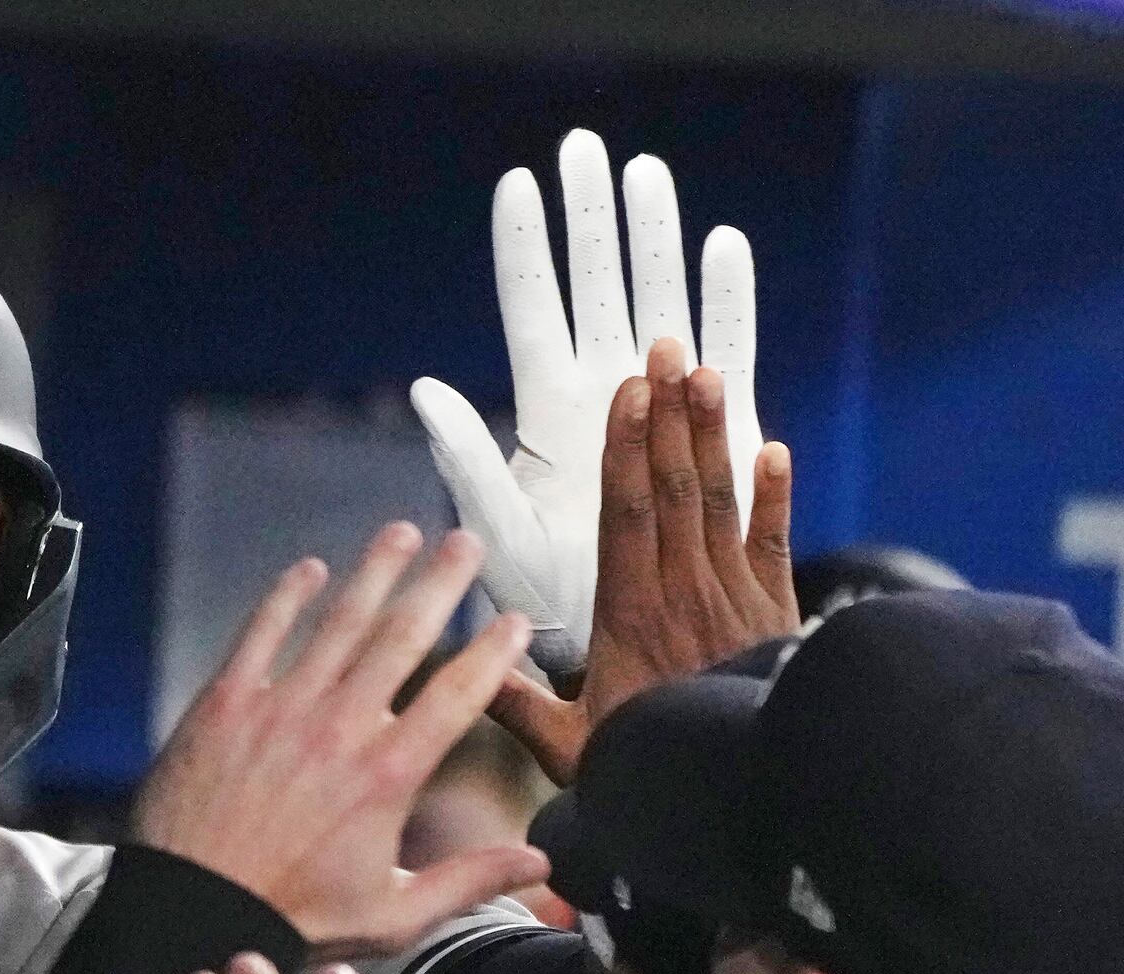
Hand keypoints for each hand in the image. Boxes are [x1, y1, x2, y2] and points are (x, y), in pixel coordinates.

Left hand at [130, 523, 547, 958]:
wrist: (191, 912)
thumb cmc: (292, 918)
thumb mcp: (394, 913)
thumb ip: (470, 880)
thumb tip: (544, 864)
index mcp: (389, 774)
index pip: (459, 694)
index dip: (493, 651)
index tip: (516, 620)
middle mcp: (341, 727)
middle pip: (404, 636)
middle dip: (441, 582)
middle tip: (467, 543)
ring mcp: (281, 709)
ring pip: (338, 622)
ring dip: (374, 572)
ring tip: (402, 533)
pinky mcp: (225, 705)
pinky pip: (261, 634)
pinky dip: (285, 597)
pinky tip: (308, 569)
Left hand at [410, 130, 758, 678]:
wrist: (633, 649)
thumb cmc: (553, 603)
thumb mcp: (499, 534)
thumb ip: (465, 463)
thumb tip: (421, 392)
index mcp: (549, 414)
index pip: (531, 313)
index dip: (525, 249)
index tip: (519, 184)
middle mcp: (604, 395)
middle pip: (596, 287)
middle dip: (592, 219)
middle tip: (588, 149)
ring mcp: (662, 403)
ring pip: (660, 300)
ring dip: (657, 240)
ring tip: (651, 175)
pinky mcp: (718, 424)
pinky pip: (727, 349)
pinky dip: (726, 301)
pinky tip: (725, 245)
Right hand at [489, 339, 796, 783]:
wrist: (745, 795)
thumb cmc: (648, 770)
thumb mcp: (567, 746)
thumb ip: (513, 703)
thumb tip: (458, 667)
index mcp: (629, 616)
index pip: (627, 514)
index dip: (627, 448)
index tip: (626, 393)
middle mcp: (683, 594)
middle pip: (676, 489)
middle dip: (669, 416)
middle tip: (666, 352)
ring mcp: (733, 600)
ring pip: (720, 503)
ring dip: (714, 435)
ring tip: (708, 373)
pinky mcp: (771, 615)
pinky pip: (772, 545)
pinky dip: (774, 497)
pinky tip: (774, 450)